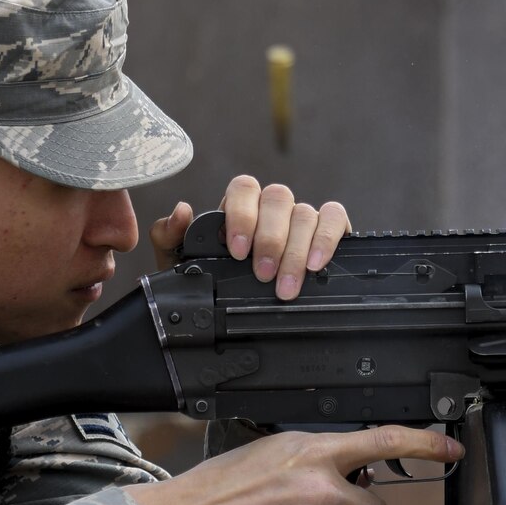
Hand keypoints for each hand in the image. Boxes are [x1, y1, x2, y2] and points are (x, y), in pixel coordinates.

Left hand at [147, 178, 349, 300]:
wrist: (243, 316)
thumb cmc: (217, 283)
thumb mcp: (184, 266)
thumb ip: (170, 238)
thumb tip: (181, 211)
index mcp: (240, 208)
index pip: (244, 188)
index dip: (243, 215)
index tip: (238, 252)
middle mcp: (272, 208)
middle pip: (278, 198)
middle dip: (270, 239)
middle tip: (262, 275)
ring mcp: (301, 218)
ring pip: (305, 213)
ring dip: (296, 251)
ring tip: (286, 287)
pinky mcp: (329, 231)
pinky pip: (335, 218)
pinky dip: (327, 238)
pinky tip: (317, 265)